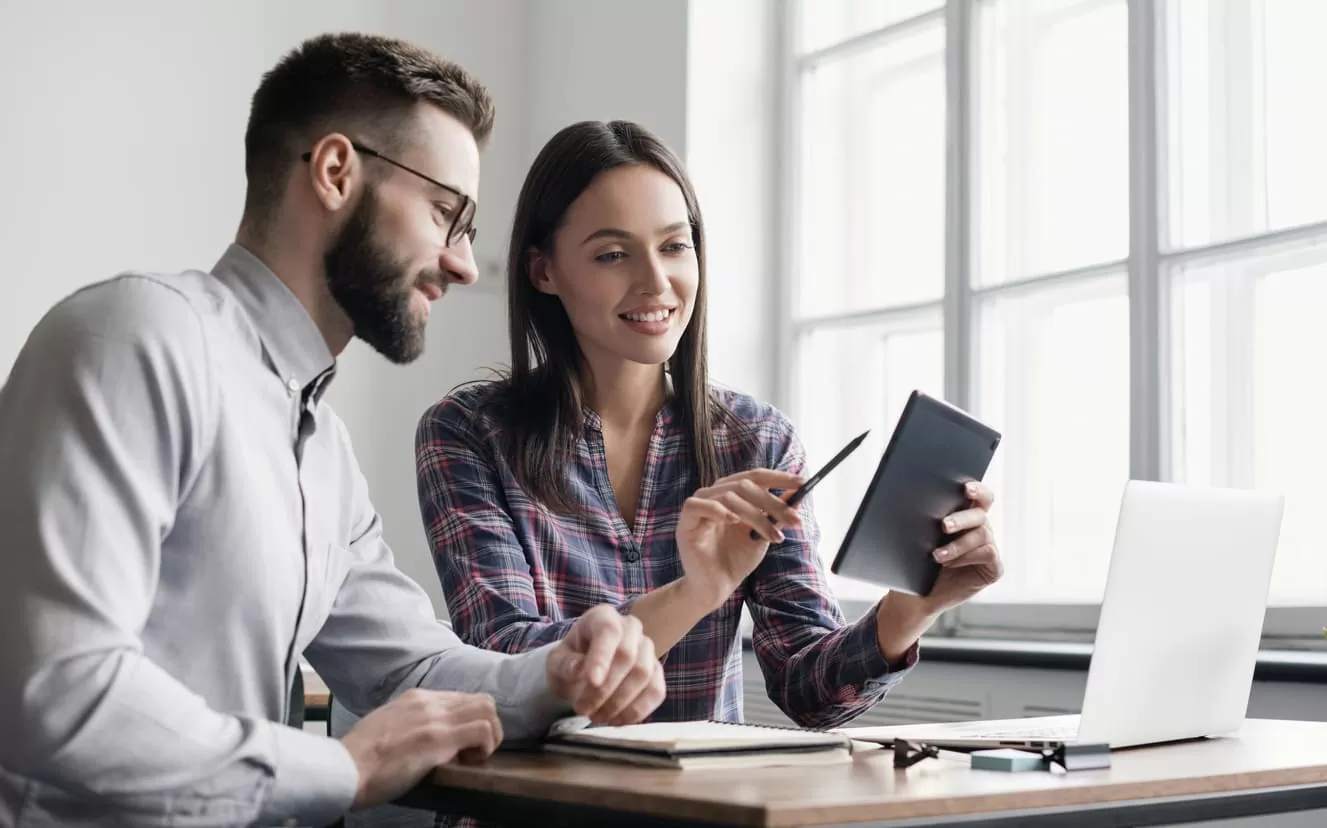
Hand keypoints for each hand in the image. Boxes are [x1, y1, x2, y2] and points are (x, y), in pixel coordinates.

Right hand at [340, 689, 502, 809]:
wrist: (345, 768)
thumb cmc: (359, 758)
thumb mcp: (384, 726)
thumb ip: (407, 723)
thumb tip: (420, 736)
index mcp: (415, 698)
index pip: (460, 698)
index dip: (468, 721)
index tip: (461, 745)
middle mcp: (429, 701)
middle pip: (480, 699)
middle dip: (488, 725)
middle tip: (474, 751)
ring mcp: (435, 718)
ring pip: (488, 709)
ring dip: (491, 735)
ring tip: (475, 757)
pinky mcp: (439, 738)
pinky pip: (483, 731)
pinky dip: (485, 747)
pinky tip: (470, 762)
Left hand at [546, 605, 665, 725]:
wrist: (585, 671)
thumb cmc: (571, 661)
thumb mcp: (557, 661)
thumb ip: (566, 664)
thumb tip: (581, 671)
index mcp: (603, 617)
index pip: (609, 632)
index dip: (602, 657)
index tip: (592, 682)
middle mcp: (631, 627)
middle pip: (628, 656)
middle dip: (605, 689)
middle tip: (582, 709)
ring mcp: (647, 649)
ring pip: (644, 675)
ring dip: (618, 703)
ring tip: (596, 716)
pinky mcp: (657, 672)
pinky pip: (656, 691)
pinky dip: (636, 711)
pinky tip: (615, 720)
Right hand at [674, 469, 804, 605]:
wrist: (716, 588)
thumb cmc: (736, 560)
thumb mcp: (763, 535)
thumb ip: (776, 515)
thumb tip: (798, 495)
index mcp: (731, 492)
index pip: (755, 476)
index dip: (778, 477)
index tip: (803, 482)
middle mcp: (714, 494)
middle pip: (745, 485)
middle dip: (773, 503)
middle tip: (795, 520)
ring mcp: (698, 505)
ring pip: (728, 496)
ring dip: (756, 516)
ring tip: (774, 537)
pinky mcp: (686, 521)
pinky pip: (699, 506)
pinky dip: (718, 511)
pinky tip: (734, 521)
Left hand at [926, 481, 1002, 612]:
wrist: (917, 596)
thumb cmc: (916, 562)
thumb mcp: (919, 537)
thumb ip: (927, 518)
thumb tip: (916, 498)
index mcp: (966, 515)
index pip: (980, 496)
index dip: (977, 489)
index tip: (965, 488)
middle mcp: (981, 528)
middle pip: (980, 513)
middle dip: (961, 518)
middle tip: (943, 526)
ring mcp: (989, 548)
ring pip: (983, 533)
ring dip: (958, 544)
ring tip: (937, 555)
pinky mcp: (994, 568)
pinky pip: (988, 553)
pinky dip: (967, 557)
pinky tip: (949, 564)